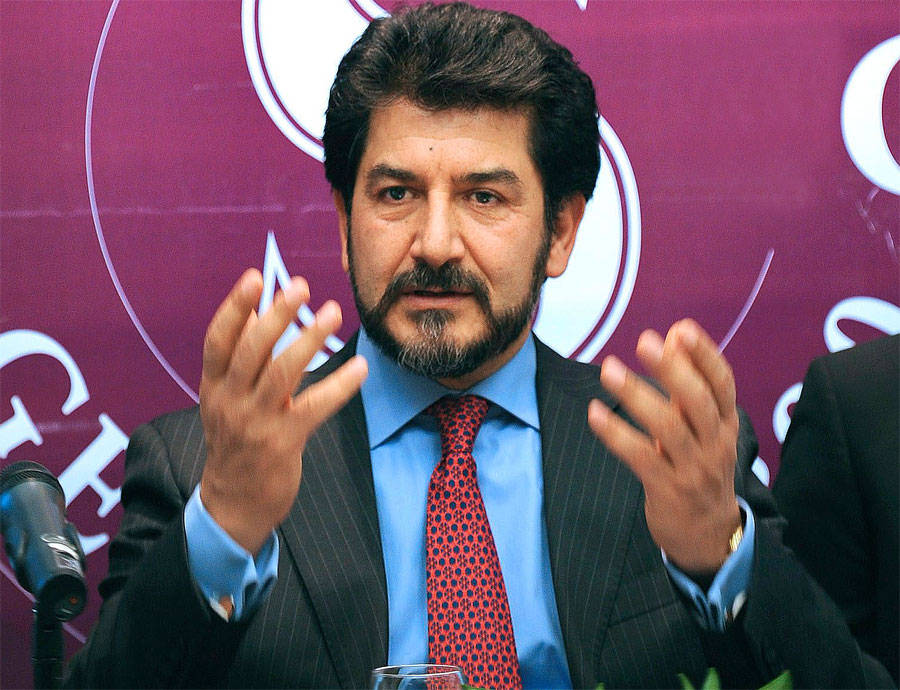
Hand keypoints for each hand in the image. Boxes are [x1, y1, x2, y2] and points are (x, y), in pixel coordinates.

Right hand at [198, 269, 367, 554]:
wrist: (234, 504)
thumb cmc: (237, 442)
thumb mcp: (226, 400)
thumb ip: (239, 359)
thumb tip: (257, 311)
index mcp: (213, 387)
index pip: (218, 340)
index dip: (235, 308)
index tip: (254, 277)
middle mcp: (230, 401)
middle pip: (251, 350)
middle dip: (276, 315)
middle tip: (299, 287)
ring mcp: (255, 423)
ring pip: (281, 374)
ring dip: (308, 340)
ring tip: (333, 312)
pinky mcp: (283, 442)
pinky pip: (314, 407)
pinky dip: (339, 386)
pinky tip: (360, 367)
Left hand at [587, 319, 740, 574]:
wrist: (708, 536)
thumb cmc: (698, 468)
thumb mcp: (701, 427)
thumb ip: (687, 384)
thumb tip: (673, 334)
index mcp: (726, 425)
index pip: (722, 384)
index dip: (704, 355)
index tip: (682, 328)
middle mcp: (715, 445)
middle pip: (698, 402)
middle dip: (672, 369)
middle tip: (644, 341)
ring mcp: (693, 470)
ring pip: (669, 429)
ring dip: (636, 395)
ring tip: (608, 369)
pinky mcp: (668, 490)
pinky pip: (641, 458)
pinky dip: (616, 434)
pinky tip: (595, 413)